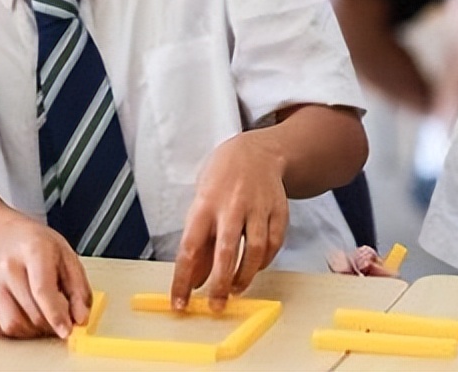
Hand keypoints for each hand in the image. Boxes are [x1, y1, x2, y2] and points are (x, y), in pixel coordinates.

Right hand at [0, 215, 90, 339]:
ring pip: (11, 324)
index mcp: (34, 250)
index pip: (42, 289)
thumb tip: (81, 319)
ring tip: (41, 318)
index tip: (66, 331)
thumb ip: (79, 289)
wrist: (7, 238)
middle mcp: (8, 266)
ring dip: (31, 331)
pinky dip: (8, 330)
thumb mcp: (68, 257)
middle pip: (31, 312)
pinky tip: (20, 316)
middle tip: (59, 319)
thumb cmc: (40, 247)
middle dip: (50, 324)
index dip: (56, 315)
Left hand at [171, 133, 288, 310]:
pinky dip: (265, 261)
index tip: (179, 302)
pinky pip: (274, 243)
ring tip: (235, 289)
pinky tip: (255, 267)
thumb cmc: (222, 179)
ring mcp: (258, 207)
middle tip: (215, 305)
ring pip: (255, 250)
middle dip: (220, 284)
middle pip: (226, 251)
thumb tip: (196, 279)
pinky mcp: (279, 211)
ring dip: (244, 276)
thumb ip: (201, 242)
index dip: (183, 279)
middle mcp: (232, 205)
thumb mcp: (202, 204)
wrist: (256, 151)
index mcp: (205, 204)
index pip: (189, 248)